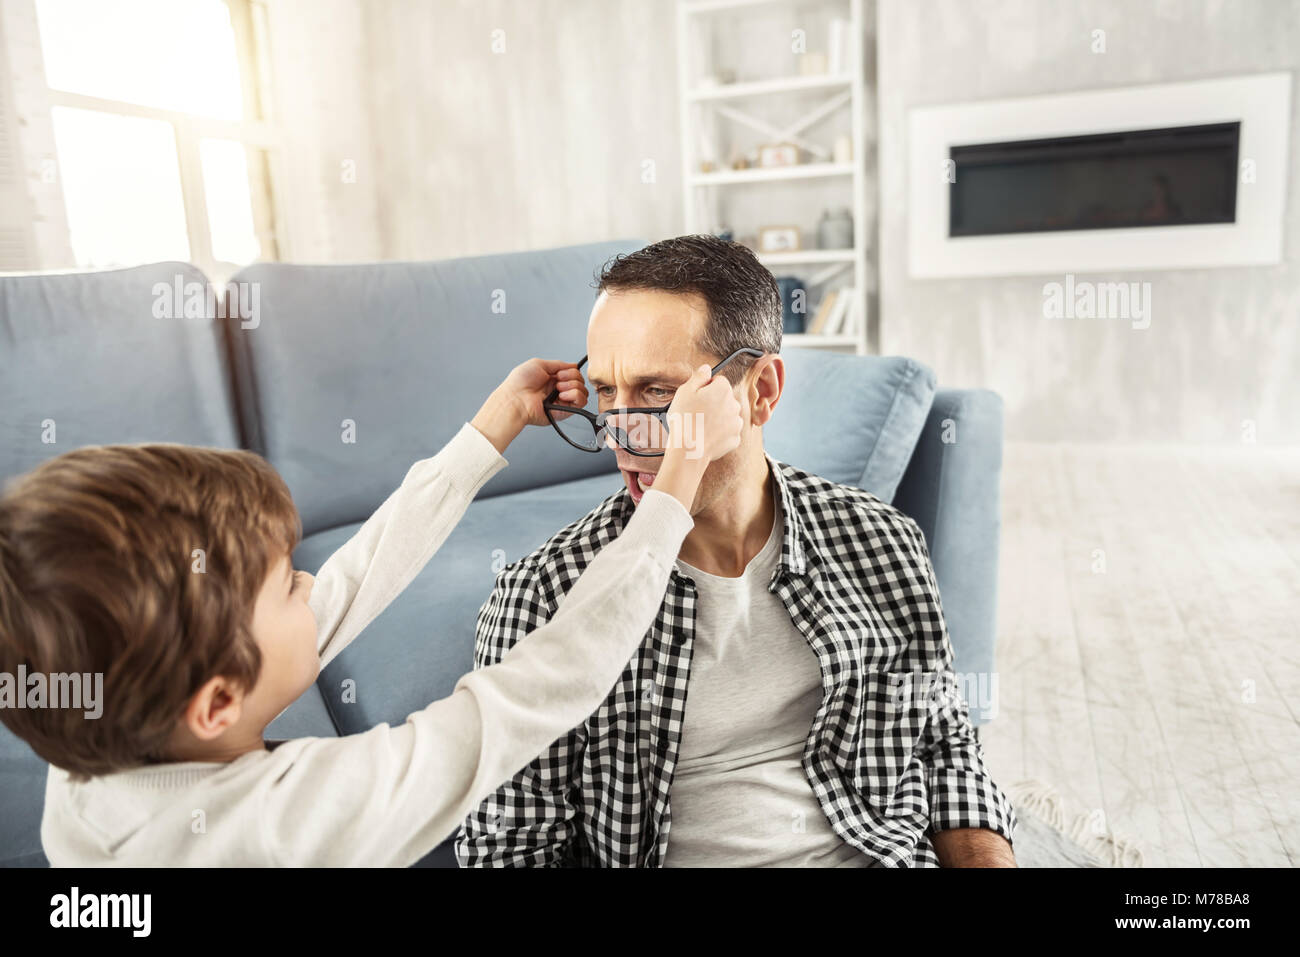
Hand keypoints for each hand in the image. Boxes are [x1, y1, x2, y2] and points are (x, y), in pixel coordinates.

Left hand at [471, 358, 586, 453]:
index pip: (573, 374)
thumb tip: (573, 365)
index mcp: (552, 379)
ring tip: (558, 389)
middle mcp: (558, 390)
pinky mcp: (565, 411)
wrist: (515, 399)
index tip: (560, 373)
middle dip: (572, 377)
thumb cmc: (520, 383)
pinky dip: (575, 395)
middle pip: (580, 381)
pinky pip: (580, 403)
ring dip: (573, 386)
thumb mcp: (539, 364)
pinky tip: (563, 395)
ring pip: (583, 391)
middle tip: (558, 380)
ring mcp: (562, 401)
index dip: (571, 371)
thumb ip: (559, 364)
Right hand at [647, 365, 743, 511]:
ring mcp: (737, 423)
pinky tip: (707, 436)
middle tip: (697, 413)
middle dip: (714, 403)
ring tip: (701, 426)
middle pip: (724, 399)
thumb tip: (706, 369)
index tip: (697, 397)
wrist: (689, 450)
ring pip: (727, 415)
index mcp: (723, 389)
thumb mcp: (685, 391)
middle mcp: (735, 404)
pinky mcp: (735, 439)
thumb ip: (698, 377)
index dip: (706, 388)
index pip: (718, 381)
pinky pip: (728, 432)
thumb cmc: (685, 420)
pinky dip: (720, 434)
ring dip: (718, 418)